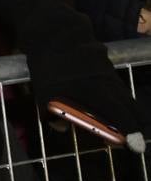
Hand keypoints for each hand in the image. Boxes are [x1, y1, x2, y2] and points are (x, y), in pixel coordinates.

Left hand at [29, 51, 147, 153]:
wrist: (55, 34)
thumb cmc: (49, 68)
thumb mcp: (44, 95)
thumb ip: (53, 115)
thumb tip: (62, 127)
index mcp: (97, 93)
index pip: (121, 117)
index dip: (130, 132)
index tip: (136, 146)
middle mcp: (109, 84)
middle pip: (132, 109)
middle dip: (134, 124)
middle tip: (132, 138)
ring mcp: (110, 74)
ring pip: (126, 97)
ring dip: (128, 112)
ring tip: (124, 122)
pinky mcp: (107, 66)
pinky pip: (119, 87)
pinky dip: (119, 98)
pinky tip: (112, 103)